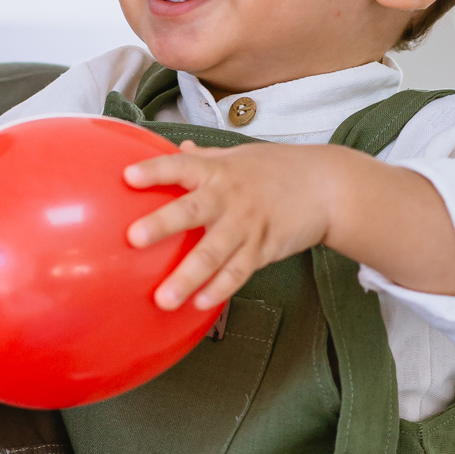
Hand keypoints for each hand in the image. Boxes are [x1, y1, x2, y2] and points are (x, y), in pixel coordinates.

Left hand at [124, 141, 454, 310]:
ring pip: (214, 253)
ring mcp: (247, 225)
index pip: (180, 166)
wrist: (327, 186)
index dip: (154, 170)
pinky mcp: (264, 248)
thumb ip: (204, 157)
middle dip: (163, 224)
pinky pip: (239, 272)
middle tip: (134, 238)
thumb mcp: (238, 156)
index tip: (127, 176)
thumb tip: (177, 148)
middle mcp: (229, 197)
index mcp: (218, 171)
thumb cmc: (276, 169)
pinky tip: (199, 305)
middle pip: (192, 210)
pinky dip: (220, 289)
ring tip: (163, 299)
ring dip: (188, 276)